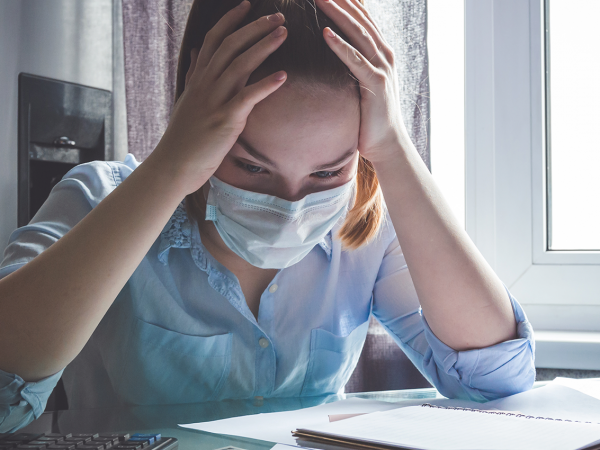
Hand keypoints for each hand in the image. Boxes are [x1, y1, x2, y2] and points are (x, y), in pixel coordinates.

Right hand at [150, 1, 287, 195]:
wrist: (174, 164)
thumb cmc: (184, 136)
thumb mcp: (186, 100)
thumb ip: (192, 76)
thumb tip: (193, 54)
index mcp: (198, 79)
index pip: (214, 39)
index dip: (231, 20)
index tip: (248, 5)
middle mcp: (205, 84)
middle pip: (230, 45)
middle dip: (255, 28)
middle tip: (278, 16)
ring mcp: (215, 101)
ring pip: (239, 64)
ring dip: (263, 46)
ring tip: (283, 34)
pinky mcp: (225, 120)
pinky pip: (247, 97)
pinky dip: (266, 85)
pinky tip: (283, 75)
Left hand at [315, 0, 409, 163]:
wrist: (388, 143)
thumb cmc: (371, 117)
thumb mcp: (363, 85)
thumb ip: (354, 67)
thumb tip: (335, 57)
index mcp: (381, 53)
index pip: (363, 19)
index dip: (348, 2)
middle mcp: (385, 55)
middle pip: (360, 20)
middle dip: (341, 0)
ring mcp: (382, 68)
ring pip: (358, 33)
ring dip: (337, 14)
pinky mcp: (376, 84)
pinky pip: (354, 60)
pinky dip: (340, 45)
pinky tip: (325, 33)